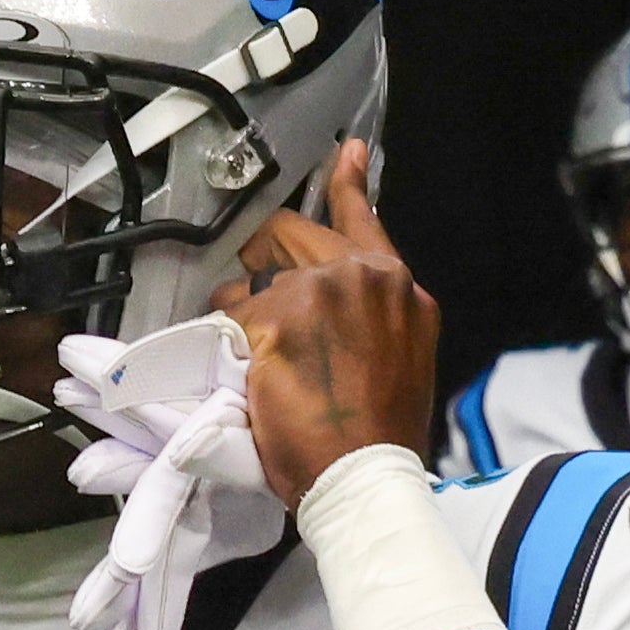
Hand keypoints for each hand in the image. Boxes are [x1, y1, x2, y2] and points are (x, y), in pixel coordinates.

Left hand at [215, 140, 436, 503]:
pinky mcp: (280, 315)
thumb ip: (372, 317)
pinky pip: (233, 312)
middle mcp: (366, 277)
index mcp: (401, 289)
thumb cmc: (380, 439)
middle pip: (295, 234)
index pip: (366, 217)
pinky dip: (229, 338)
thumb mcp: (400, 361)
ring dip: (246, 305)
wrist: (365, 479)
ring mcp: (323, 290)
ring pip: (258, 272)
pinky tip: (244, 369)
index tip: (348, 149)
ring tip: (254, 352)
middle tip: (258, 298)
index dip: (349, 179)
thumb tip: (329, 310)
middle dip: (268, 260)